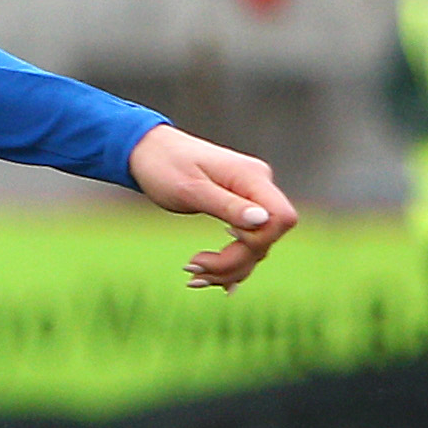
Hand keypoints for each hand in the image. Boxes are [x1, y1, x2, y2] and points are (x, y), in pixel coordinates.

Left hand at [127, 123, 299, 290]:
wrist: (146, 150)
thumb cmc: (163, 165)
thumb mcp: (190, 189)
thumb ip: (227, 205)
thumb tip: (262, 220)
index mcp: (251, 177)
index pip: (281, 218)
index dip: (258, 240)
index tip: (223, 239)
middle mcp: (258, 187)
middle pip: (267, 239)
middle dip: (233, 261)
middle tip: (191, 268)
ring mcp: (250, 198)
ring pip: (256, 247)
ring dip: (228, 268)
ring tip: (192, 275)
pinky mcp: (240, 209)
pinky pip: (245, 243)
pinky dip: (228, 262)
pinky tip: (209, 278)